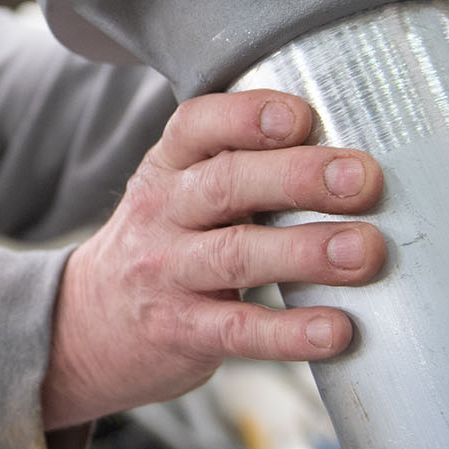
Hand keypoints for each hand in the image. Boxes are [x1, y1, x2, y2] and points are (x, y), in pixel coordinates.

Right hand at [42, 90, 384, 429]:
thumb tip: (347, 157)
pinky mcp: (181, 332)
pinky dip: (290, 332)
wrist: (84, 328)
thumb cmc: (159, 248)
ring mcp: (168, 274)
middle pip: (226, 184)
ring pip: (236, 254)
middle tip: (361, 180)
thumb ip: (241, 169)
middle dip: (299, 177)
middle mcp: (163, 213)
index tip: (304, 116)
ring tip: (364, 251)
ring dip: (306, 251)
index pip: (198, 125)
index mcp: (168, 168)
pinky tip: (335, 330)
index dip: (249, 116)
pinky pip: (239, 330)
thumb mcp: (177, 193)